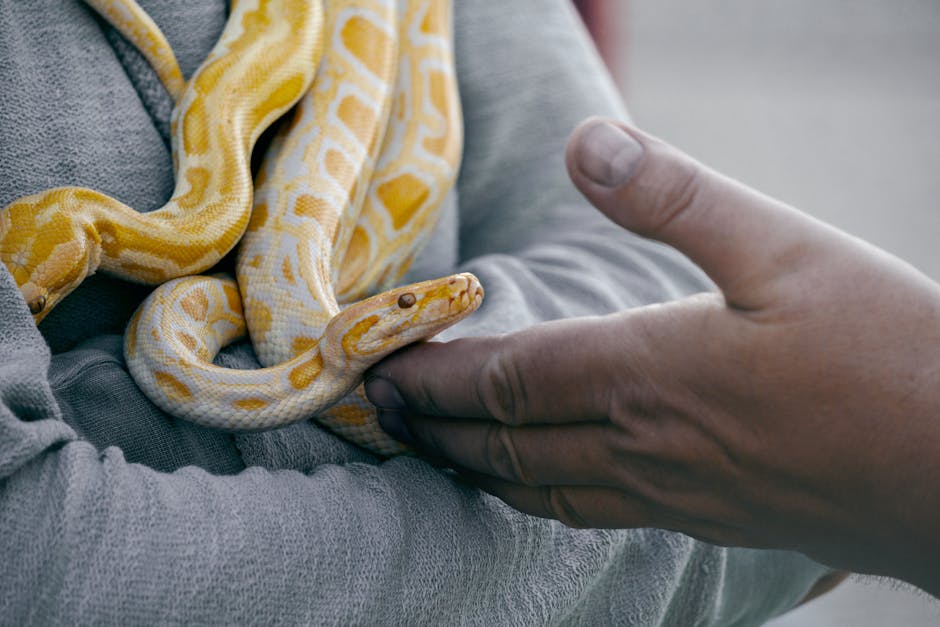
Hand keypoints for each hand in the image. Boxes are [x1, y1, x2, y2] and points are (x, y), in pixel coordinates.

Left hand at [364, 118, 939, 595]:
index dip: (439, 375)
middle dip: (436, 427)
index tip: (384, 368)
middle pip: (507, 443)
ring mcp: (672, 493)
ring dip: (476, 469)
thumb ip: (676, 198)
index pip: (508, 381)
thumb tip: (590, 145)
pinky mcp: (707, 519)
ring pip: (541, 489)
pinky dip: (539, 498)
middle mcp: (643, 443)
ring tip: (437, 453)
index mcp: (649, 373)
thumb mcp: (784, 249)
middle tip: (382, 414)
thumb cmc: (886, 356)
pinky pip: (592, 514)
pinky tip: (538, 489)